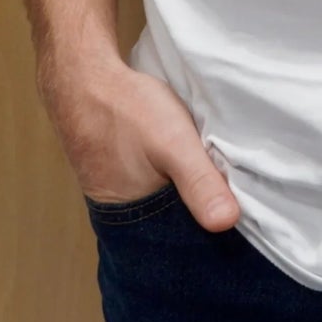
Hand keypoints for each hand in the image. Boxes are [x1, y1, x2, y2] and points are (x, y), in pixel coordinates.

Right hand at [39, 46, 238, 231]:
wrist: (82, 78)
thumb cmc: (126, 111)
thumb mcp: (173, 143)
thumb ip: (199, 181)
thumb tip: (228, 223)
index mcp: (134, 223)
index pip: (178, 244)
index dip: (206, 235)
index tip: (238, 226)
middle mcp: (122, 216)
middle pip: (171, 224)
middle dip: (197, 215)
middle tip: (234, 201)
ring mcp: (116, 192)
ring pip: (160, 203)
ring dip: (181, 194)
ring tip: (213, 182)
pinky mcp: (115, 170)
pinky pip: (149, 184)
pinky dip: (166, 177)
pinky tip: (180, 163)